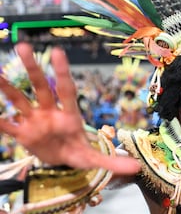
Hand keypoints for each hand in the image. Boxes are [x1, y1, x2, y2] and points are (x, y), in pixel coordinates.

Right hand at [0, 42, 139, 174]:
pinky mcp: (22, 134)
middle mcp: (50, 113)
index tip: (58, 52)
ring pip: (19, 100)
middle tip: (23, 46)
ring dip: (6, 87)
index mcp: (69, 115)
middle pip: (41, 87)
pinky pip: (6, 125)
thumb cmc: (79, 152)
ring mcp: (34, 122)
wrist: (63, 161)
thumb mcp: (95, 160)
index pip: (67, 90)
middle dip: (33, 69)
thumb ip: (112, 162)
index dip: (63, 72)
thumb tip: (136, 167)